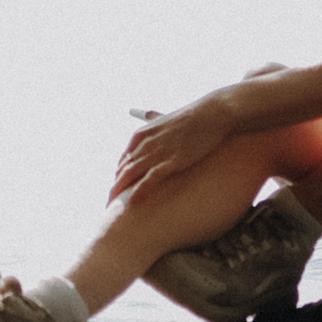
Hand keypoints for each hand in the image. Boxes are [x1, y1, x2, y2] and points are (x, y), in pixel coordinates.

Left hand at [109, 90, 233, 203]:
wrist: (212, 113)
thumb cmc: (193, 118)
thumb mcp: (166, 120)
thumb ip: (153, 121)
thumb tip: (144, 115)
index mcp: (142, 134)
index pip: (124, 160)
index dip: (120, 176)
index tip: (118, 189)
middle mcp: (145, 144)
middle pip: (123, 170)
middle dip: (115, 188)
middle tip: (109, 203)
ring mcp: (157, 152)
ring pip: (130, 175)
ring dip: (120, 192)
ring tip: (112, 208)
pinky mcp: (171, 161)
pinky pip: (150, 180)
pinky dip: (140, 192)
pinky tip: (132, 203)